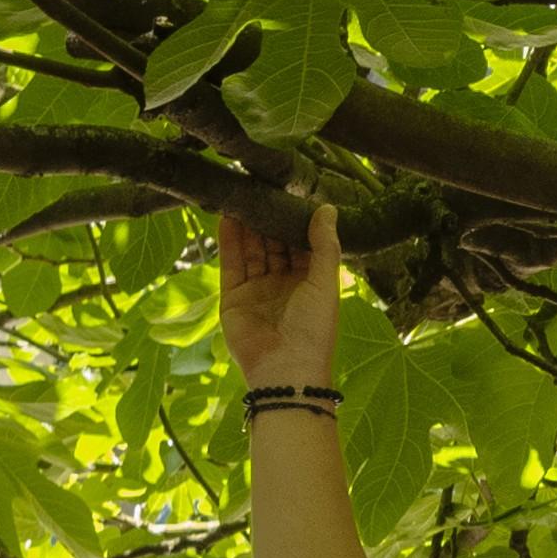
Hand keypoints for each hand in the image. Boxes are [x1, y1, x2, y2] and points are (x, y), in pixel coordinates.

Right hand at [217, 199, 341, 394]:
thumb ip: (324, 245)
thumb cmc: (314, 329)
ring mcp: (257, 290)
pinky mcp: (233, 297)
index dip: (296, 221)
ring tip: (244, 195)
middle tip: (263, 188)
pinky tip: (229, 217)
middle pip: (274, 244)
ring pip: (251, 250)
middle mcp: (283, 284)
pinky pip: (231, 264)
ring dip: (248, 225)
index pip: (302, 244)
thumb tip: (327, 208)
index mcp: (311, 282)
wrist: (285, 369)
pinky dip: (230, 241)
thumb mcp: (325, 283)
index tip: (291, 193)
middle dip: (269, 219)